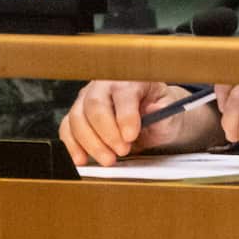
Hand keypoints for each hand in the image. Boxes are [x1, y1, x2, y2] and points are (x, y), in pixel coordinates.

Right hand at [58, 80, 222, 165]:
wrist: (153, 119)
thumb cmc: (161, 113)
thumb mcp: (170, 113)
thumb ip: (165, 112)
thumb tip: (155, 109)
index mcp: (132, 79)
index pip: (123, 93)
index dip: (125, 116)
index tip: (131, 137)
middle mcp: (105, 85)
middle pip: (95, 105)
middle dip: (106, 133)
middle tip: (121, 151)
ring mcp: (88, 98)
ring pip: (78, 118)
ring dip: (90, 143)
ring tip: (108, 160)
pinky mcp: (77, 115)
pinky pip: (67, 129)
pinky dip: (72, 146)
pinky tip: (83, 159)